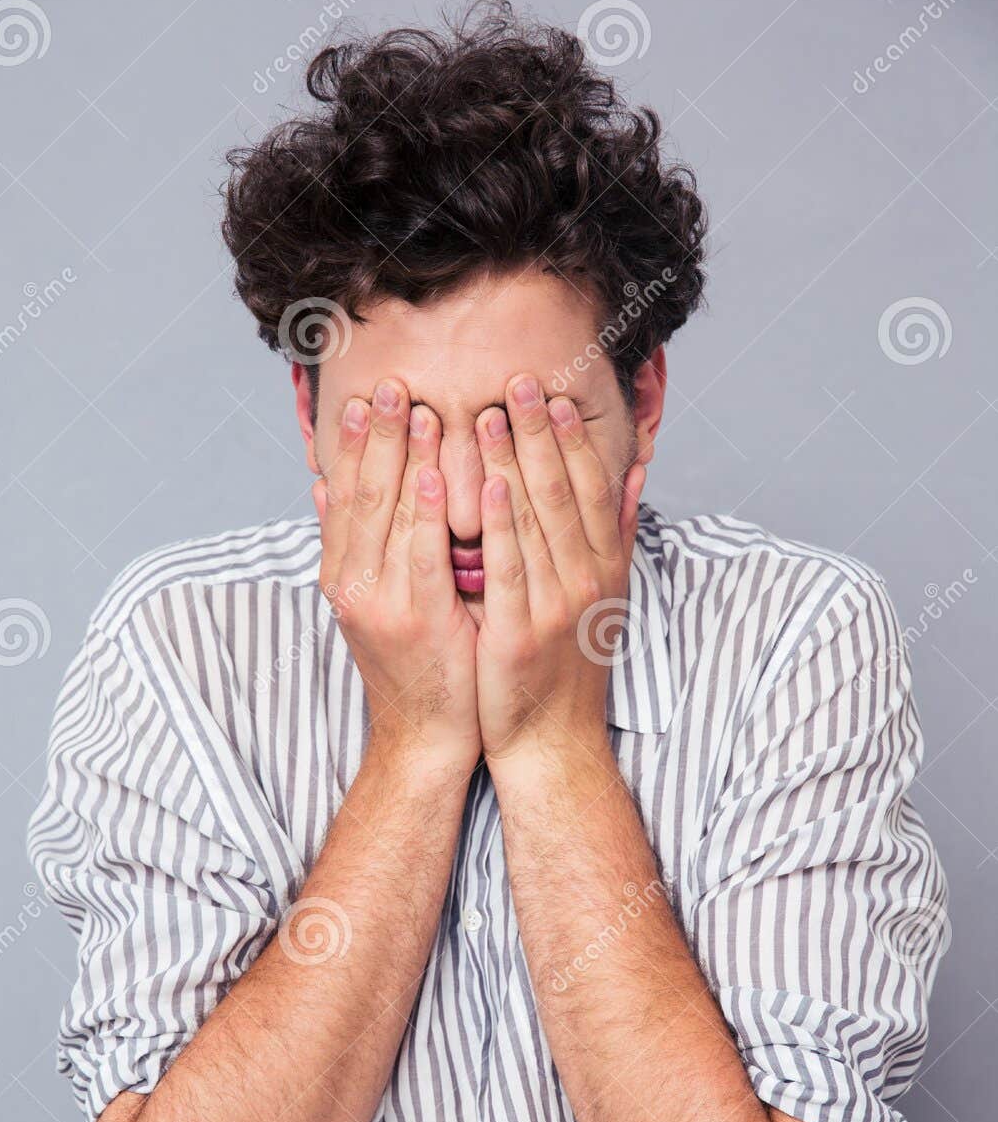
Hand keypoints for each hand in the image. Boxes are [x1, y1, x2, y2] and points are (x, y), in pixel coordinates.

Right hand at [314, 379, 479, 774]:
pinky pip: (421, 555)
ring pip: (389, 517)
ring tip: (414, 407)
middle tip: (388, 382)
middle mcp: (352, 584)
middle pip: (362, 495)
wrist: (425, 737)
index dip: (355, 443)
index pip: (345, 495)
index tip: (365, 395)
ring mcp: (381, 602)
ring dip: (403, 458)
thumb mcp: (372, 602)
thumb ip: (351, 544)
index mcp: (343, 575)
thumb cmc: (415, 667)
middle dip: (376, 435)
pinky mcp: (416, 620)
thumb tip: (324, 486)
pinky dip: (425, 512)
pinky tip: (434, 474)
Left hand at [473, 374, 646, 767]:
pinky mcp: (522, 633)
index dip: (573, 438)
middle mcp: (587, 581)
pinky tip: (485, 484)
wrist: (551, 742)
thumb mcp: (605, 599)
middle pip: (563, 492)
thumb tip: (636, 474)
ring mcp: (557, 607)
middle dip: (540, 432)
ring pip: (535, 522)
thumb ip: (616, 534)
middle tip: (516, 379)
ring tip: (487, 413)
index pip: (590, 488)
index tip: (553, 393)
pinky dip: (499, 524)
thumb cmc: (566, 669)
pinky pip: (509, 568)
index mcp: (604, 568)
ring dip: (512, 462)